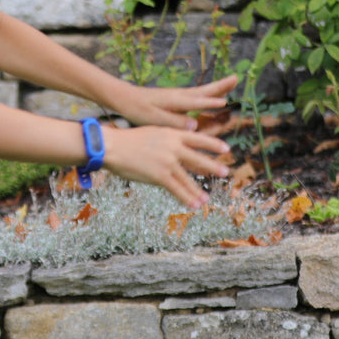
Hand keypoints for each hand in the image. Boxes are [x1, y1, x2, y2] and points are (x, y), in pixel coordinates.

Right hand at [104, 123, 231, 208]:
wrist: (113, 146)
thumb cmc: (128, 140)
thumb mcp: (153, 132)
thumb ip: (168, 139)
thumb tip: (178, 146)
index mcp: (172, 134)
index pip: (199, 139)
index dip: (213, 144)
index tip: (225, 148)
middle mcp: (174, 147)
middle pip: (199, 158)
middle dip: (213, 166)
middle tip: (225, 172)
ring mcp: (168, 162)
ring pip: (189, 178)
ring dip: (198, 191)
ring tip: (206, 199)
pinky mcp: (160, 175)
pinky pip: (177, 189)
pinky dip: (187, 198)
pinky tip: (194, 205)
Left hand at [115, 74, 237, 130]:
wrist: (125, 98)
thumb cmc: (137, 109)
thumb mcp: (153, 118)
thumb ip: (174, 122)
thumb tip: (194, 126)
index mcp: (174, 100)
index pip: (195, 101)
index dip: (209, 102)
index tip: (224, 102)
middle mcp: (179, 95)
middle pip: (204, 90)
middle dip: (220, 85)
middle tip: (236, 78)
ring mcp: (178, 95)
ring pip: (202, 91)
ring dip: (217, 87)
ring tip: (232, 82)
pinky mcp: (176, 98)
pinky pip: (197, 95)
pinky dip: (208, 93)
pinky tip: (212, 95)